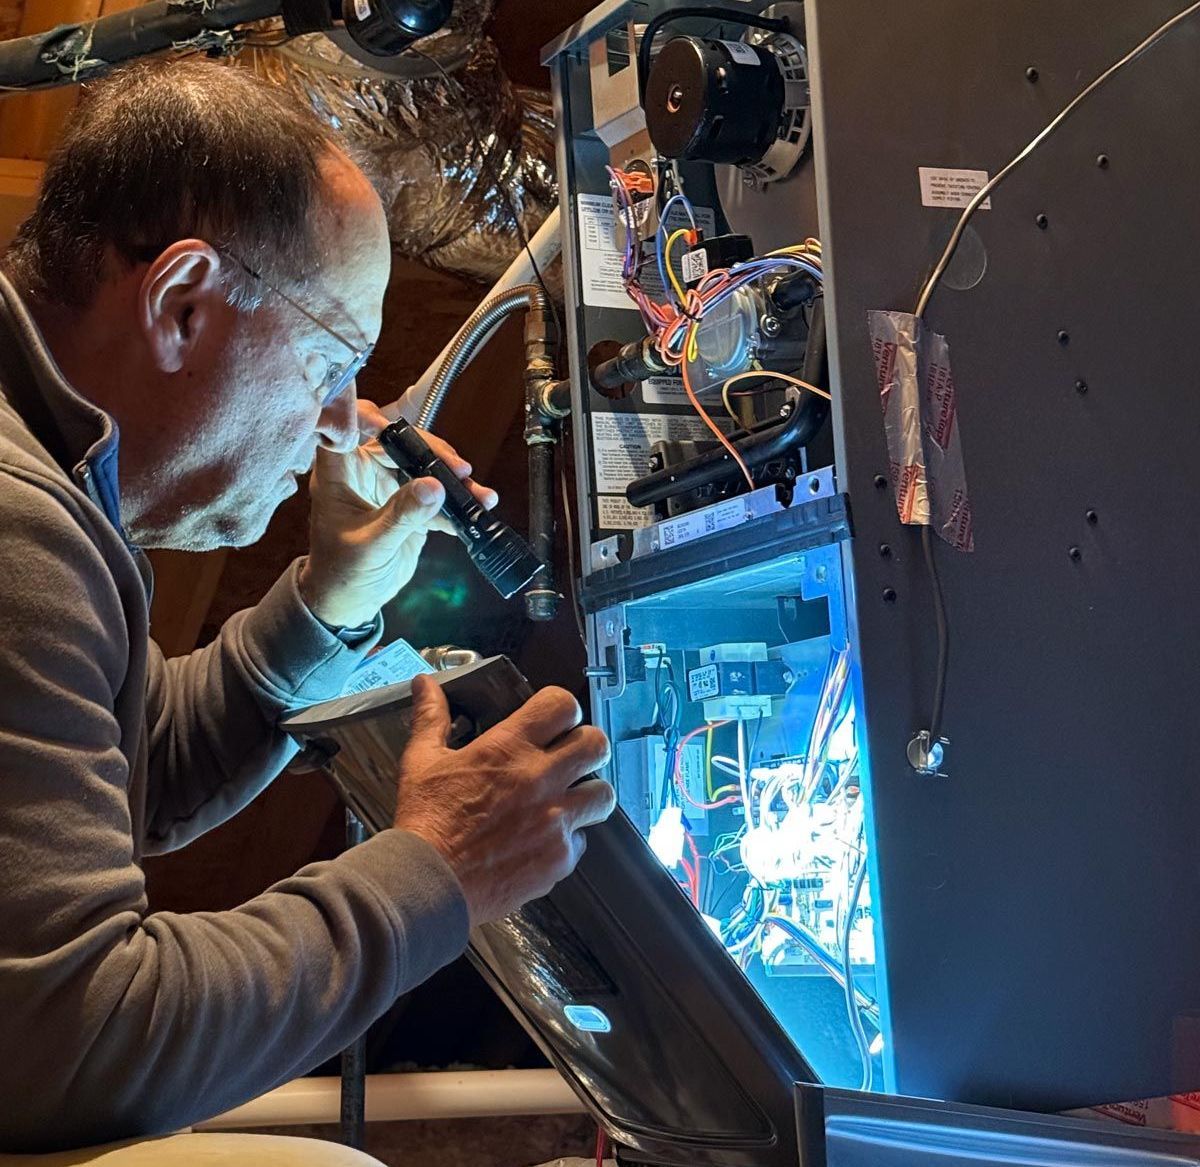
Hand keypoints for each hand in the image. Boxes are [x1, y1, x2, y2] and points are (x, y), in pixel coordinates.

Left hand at [299, 400, 497, 629]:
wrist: (352, 602)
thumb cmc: (342, 573)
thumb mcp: (371, 545)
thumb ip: (402, 515)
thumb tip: (434, 487)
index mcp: (340, 475)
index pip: (346, 429)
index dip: (364, 417)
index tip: (390, 426)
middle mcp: (363, 472)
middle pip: (400, 442)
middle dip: (433, 453)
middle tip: (459, 470)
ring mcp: (389, 487)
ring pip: (424, 467)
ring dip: (453, 478)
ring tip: (478, 494)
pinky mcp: (410, 505)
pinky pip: (436, 494)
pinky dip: (458, 502)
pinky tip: (478, 509)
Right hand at [394, 675, 614, 926]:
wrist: (428, 883)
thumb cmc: (425, 822)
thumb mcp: (421, 761)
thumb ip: (431, 718)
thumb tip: (425, 685)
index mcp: (509, 749)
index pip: (562, 705)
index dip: (561, 709)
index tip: (553, 721)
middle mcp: (540, 779)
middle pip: (597, 744)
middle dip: (587, 746)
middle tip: (570, 757)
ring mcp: (555, 820)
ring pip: (604, 794)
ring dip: (588, 793)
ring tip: (567, 800)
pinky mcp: (559, 857)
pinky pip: (582, 841)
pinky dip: (567, 840)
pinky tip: (544, 840)